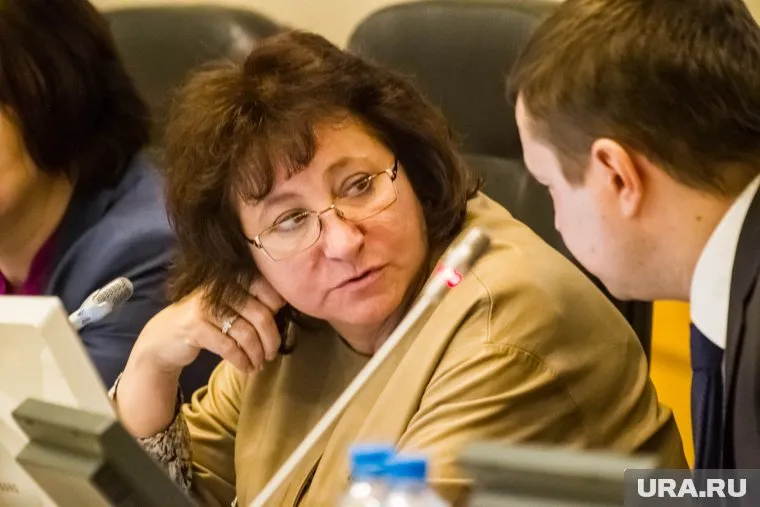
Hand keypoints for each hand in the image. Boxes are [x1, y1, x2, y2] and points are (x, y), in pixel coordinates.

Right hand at [136, 278, 285, 373]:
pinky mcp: (195, 327)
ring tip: (259, 364)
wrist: (163, 338)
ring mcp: (204, 307)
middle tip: (272, 353)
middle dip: (271, 338)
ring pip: (246, 333)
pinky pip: (229, 347)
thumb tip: (285, 307)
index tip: (278, 324)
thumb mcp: (225, 306)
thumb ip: (249, 302)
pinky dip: (242, 361)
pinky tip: (245, 368)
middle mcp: (217, 288)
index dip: (276, 307)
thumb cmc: (204, 322)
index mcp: (228, 278)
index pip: (263, 287)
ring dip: (257, 354)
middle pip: (260, 314)